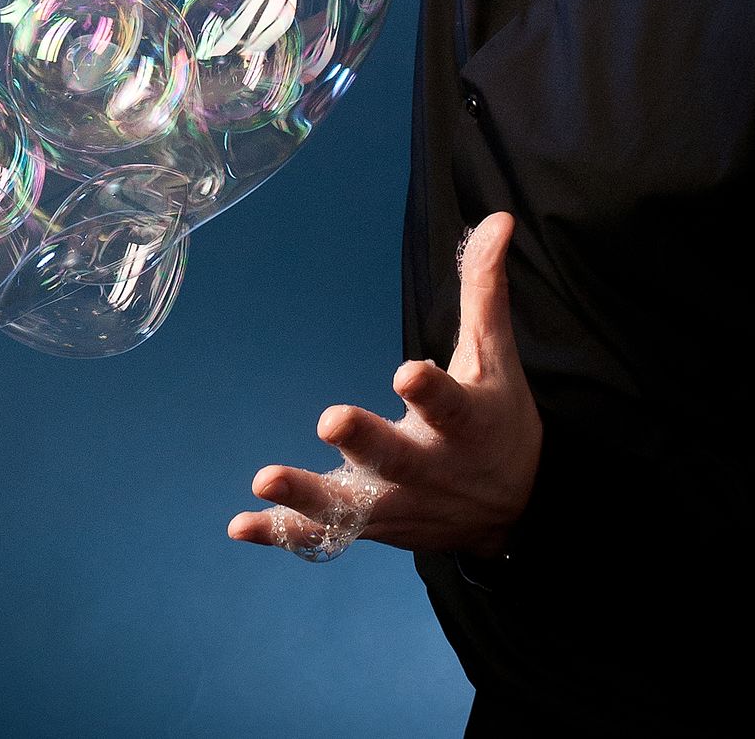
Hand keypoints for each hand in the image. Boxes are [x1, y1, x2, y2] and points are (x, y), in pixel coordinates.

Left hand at [227, 213, 542, 557]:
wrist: (514, 511)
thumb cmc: (499, 419)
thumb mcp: (496, 356)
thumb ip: (485, 290)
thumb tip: (497, 218)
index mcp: (466, 424)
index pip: (450, 405)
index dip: (430, 392)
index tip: (408, 371)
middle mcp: (429, 469)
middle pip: (394, 458)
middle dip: (364, 442)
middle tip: (330, 419)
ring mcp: (396, 503)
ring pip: (350, 505)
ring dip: (306, 496)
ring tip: (264, 479)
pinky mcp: (369, 526)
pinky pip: (323, 537)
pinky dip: (283, 534)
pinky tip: (239, 525)